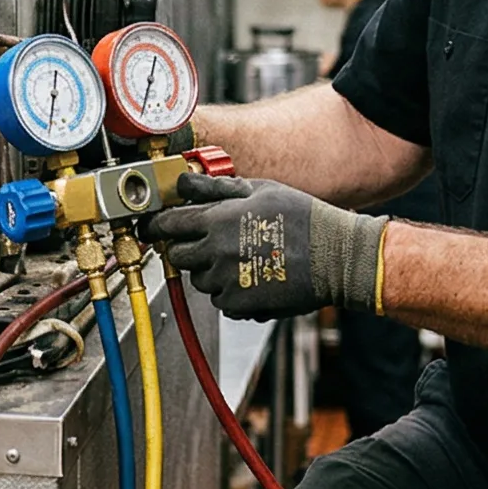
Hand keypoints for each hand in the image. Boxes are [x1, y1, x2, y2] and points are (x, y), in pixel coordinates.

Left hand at [149, 171, 387, 320]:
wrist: (334, 257)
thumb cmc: (301, 217)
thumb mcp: (258, 189)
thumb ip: (216, 188)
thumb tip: (185, 183)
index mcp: (216, 220)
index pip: (166, 224)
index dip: (156, 225)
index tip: (153, 227)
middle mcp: (215, 253)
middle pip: (178, 256)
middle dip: (187, 248)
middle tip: (208, 242)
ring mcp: (225, 282)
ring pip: (200, 280)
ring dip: (212, 271)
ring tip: (243, 258)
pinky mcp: (239, 305)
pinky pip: (221, 300)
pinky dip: (231, 292)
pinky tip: (254, 277)